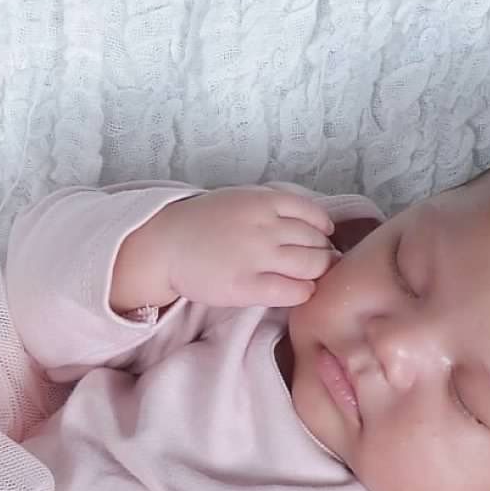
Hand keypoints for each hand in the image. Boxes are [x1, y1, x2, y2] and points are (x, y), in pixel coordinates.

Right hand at [110, 186, 338, 314]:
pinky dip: (303, 292)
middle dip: (324, 255)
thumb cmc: (204, 223)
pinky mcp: (246, 287)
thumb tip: (312, 222)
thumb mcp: (241, 198)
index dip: (324, 232)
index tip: (320, 241)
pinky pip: (293, 292)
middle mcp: (265, 227)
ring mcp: (256, 257)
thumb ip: (274, 205)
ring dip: (317, 274)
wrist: (165, 245)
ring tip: (308, 278)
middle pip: (318, 244)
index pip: (316, 217)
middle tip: (317, 264)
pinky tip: (295, 291)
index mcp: (265, 202)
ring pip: (312, 266)